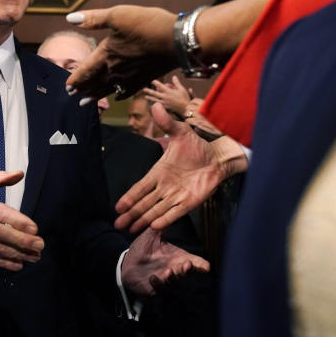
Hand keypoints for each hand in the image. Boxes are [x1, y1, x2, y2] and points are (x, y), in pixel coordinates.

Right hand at [0, 170, 43, 271]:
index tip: (34, 228)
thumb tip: (19, 174)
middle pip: (1, 233)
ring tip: (34, 255)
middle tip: (39, 244)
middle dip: (22, 240)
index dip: (18, 221)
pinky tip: (18, 264)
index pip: (1, 213)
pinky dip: (4, 263)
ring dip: (18, 254)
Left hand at [65, 5, 177, 101]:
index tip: (67, 86)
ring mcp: (131, 76)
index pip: (85, 71)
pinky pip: (127, 91)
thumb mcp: (118, 15)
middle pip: (95, 82)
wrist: (179, 40)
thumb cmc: (148, 24)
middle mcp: (117, 69)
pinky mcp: (145, 78)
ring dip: (95, 96)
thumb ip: (93, 19)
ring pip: (108, 89)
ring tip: (85, 103)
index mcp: (107, 54)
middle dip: (83, 89)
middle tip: (73, 96)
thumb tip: (70, 18)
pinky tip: (116, 97)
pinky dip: (119, 95)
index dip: (75, 79)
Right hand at [115, 103, 246, 232]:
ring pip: (156, 210)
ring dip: (144, 220)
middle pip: (145, 203)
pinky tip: (155, 226)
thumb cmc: (197, 146)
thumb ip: (167, 123)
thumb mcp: (181, 133)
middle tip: (118, 225)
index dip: (130, 197)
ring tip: (131, 230)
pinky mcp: (189, 202)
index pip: (141, 187)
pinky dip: (165, 219)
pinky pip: (175, 213)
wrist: (217, 158)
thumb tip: (155, 106)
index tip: (118, 206)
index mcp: (159, 172)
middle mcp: (165, 187)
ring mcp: (176, 196)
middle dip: (131, 214)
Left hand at [120, 228, 209, 295]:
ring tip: (170, 271)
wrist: (126, 263)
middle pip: (184, 272)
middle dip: (186, 269)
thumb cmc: (142, 250)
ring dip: (172, 276)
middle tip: (187, 264)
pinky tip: (153, 277)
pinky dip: (156, 283)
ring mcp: (164, 280)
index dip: (200, 265)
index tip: (206, 266)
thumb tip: (169, 211)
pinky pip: (157, 287)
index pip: (193, 262)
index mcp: (176, 258)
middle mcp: (173, 269)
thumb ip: (160, 226)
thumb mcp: (151, 236)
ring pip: (172, 280)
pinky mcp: (154, 287)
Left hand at [142, 75, 192, 116]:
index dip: (156, 83)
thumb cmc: (184, 98)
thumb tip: (174, 76)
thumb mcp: (181, 89)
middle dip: (149, 91)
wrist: (186, 109)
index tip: (153, 81)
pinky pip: (159, 105)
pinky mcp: (166, 107)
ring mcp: (165, 103)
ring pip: (155, 100)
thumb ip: (176, 83)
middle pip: (155, 93)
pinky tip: (152, 104)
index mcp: (168, 92)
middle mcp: (165, 97)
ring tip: (145, 97)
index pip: (160, 86)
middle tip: (144, 89)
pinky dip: (155, 104)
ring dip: (150, 98)